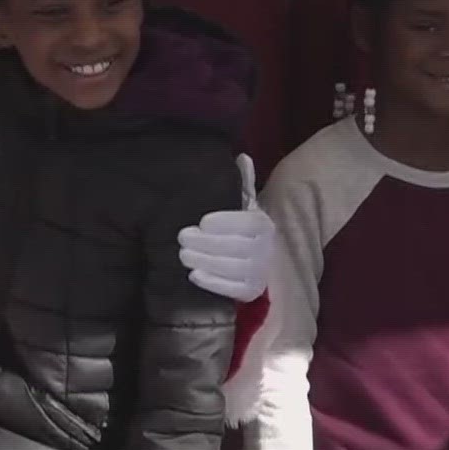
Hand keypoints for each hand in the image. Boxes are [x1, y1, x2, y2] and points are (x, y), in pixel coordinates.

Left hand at [177, 154, 274, 301]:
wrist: (260, 261)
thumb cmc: (244, 229)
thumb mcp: (245, 205)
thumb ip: (242, 183)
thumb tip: (242, 157)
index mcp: (263, 225)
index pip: (246, 224)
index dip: (224, 223)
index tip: (203, 222)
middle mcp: (266, 249)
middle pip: (235, 247)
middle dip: (205, 243)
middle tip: (182, 237)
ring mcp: (260, 272)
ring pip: (231, 268)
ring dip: (204, 262)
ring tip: (183, 254)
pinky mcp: (251, 291)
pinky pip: (232, 290)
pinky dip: (212, 283)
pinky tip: (194, 275)